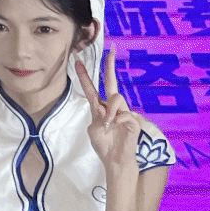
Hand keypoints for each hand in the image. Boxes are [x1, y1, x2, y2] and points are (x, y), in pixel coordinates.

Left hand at [78, 50, 143, 173]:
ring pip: (116, 97)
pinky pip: (123, 113)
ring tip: (107, 123)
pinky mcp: (133, 120)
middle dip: (110, 65)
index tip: (76, 61)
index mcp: (100, 108)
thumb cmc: (104, 145)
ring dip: (109, 109)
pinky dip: (116, 119)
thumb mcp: (94, 129)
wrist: (115, 160)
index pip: (92, 88)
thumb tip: (105, 108)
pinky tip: (114, 127)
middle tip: (111, 50)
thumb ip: (97, 117)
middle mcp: (112, 106)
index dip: (84, 76)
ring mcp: (124, 111)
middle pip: (111, 82)